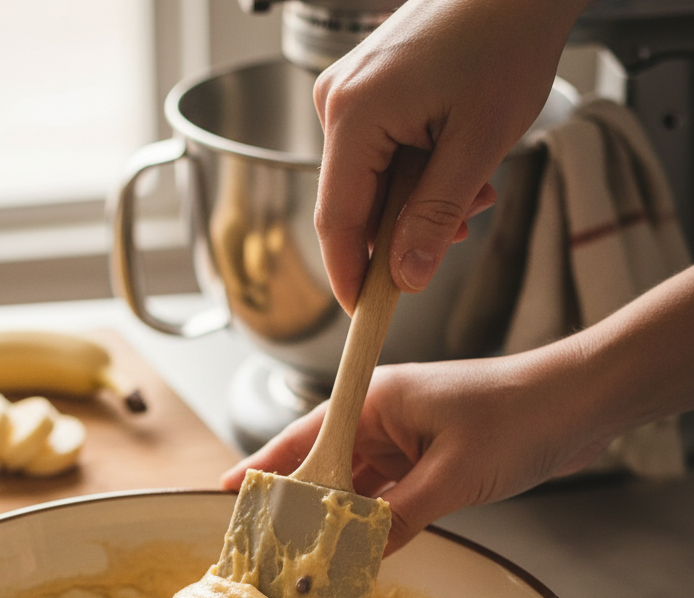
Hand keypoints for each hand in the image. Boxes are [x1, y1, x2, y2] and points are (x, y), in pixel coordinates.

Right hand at [221, 349, 611, 553]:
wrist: (582, 403)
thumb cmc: (518, 417)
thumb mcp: (452, 473)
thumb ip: (401, 516)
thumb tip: (359, 554)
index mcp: (375, 400)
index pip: (304, 436)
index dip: (265, 466)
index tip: (230, 490)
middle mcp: (382, 417)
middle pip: (325, 464)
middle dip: (300, 503)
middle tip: (269, 541)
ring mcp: (406, 439)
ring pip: (357, 484)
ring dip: (339, 517)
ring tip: (310, 554)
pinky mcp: (428, 459)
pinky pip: (388, 495)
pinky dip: (375, 521)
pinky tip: (361, 549)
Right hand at [314, 0, 583, 310]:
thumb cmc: (506, 35)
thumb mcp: (478, 144)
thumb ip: (436, 217)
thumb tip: (405, 277)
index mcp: (354, 115)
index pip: (337, 220)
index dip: (350, 275)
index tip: (365, 315)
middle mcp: (338, 102)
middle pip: (355, 203)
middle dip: (403, 233)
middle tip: (458, 235)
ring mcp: (350, 92)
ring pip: (372, 180)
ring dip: (419, 202)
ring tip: (476, 191)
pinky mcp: (368, 87)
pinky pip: (381, 152)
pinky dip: (417, 171)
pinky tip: (457, 165)